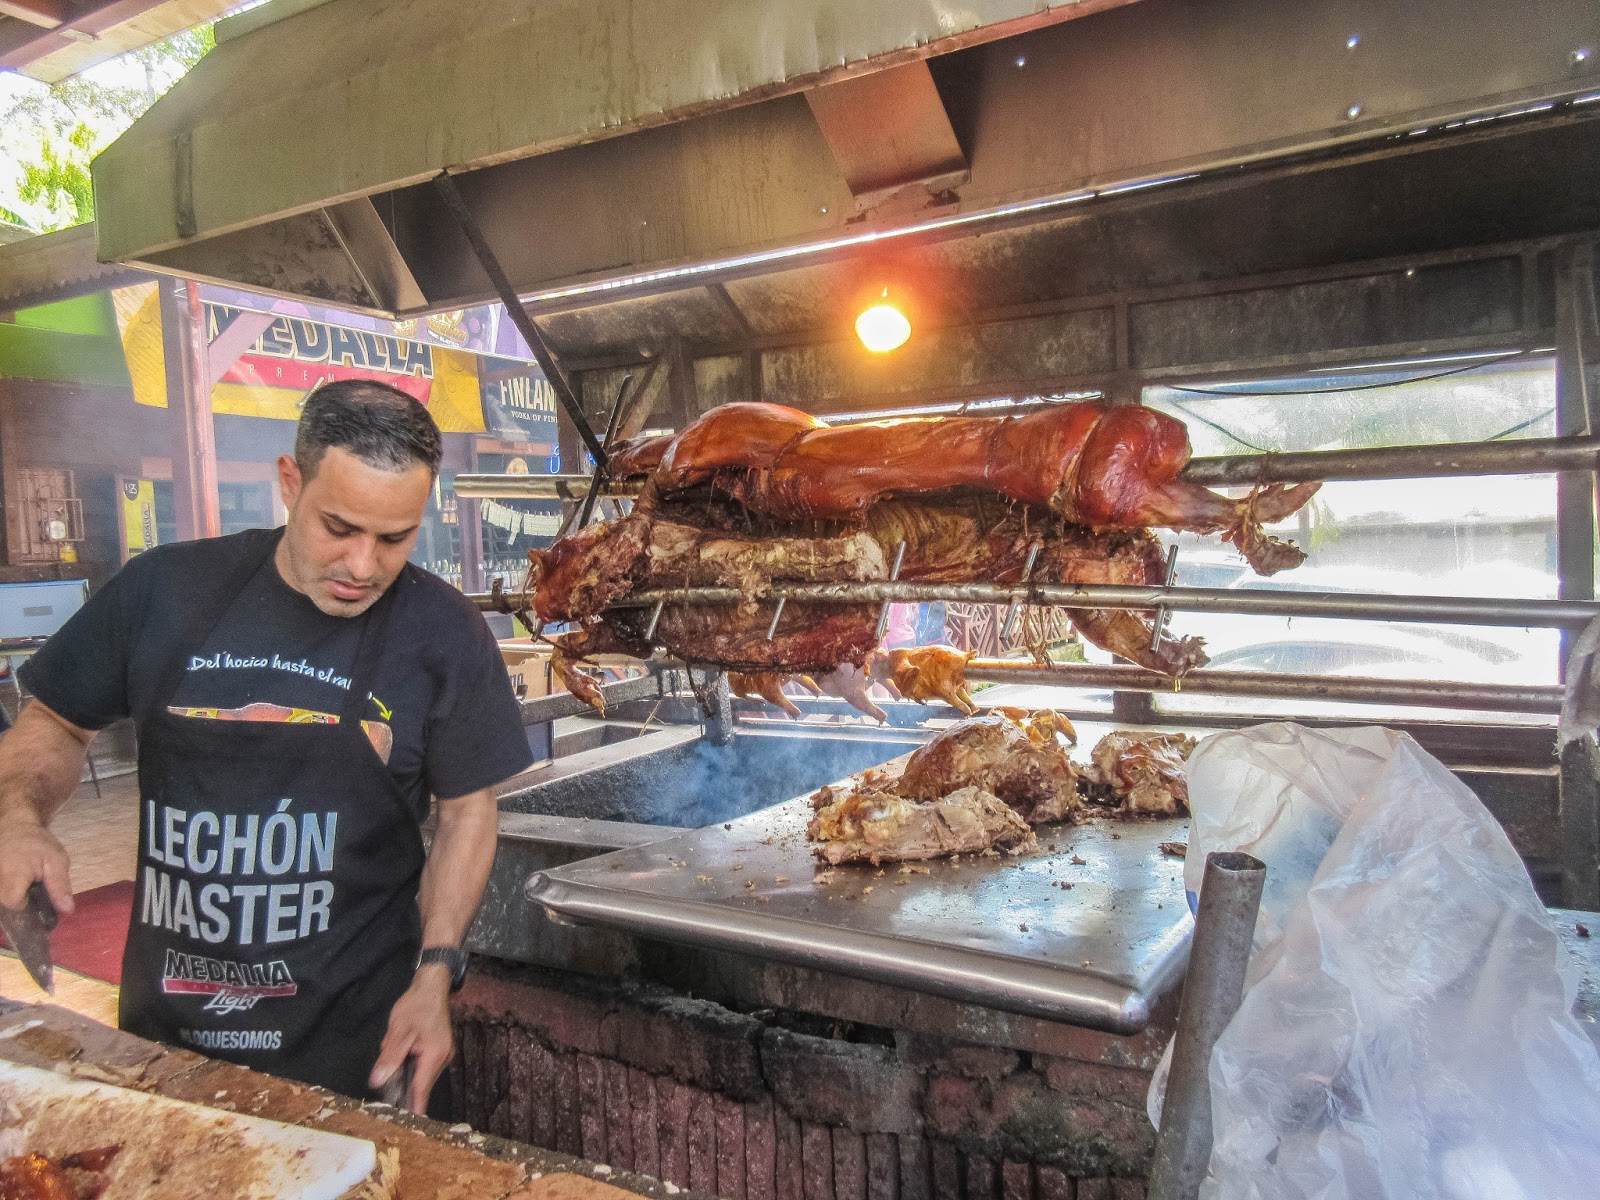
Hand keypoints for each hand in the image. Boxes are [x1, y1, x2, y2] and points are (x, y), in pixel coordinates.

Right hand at [0, 810, 72, 913]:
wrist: (15, 826)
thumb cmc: (37, 843)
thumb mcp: (56, 862)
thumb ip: (60, 887)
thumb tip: (67, 910)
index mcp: (11, 880)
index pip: (16, 905)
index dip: (30, 903)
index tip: (38, 893)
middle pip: (7, 904)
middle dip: (22, 898)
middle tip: (33, 883)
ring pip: (2, 898)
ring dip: (14, 892)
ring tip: (24, 878)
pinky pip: (1, 890)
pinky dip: (9, 887)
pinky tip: (17, 878)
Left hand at [369, 965, 453, 1112]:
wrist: (431, 985)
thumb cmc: (416, 1006)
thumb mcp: (399, 1031)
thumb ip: (389, 1058)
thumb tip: (377, 1082)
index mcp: (434, 1055)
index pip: (421, 1089)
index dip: (413, 1108)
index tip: (407, 1126)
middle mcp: (442, 1058)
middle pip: (420, 1082)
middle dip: (401, 1080)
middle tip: (387, 1065)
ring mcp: (442, 1054)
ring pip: (419, 1073)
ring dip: (404, 1068)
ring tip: (393, 1043)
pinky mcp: (439, 1049)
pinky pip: (421, 1064)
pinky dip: (409, 1061)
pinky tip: (401, 1044)